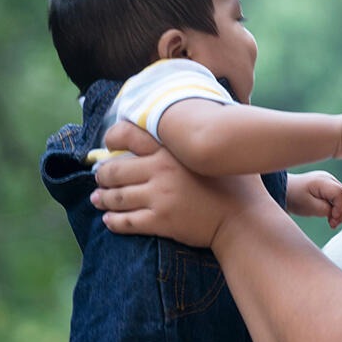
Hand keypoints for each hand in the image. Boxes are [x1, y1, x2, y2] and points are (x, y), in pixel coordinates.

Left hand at [92, 121, 270, 247]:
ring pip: (117, 196)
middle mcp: (160, 170)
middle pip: (115, 169)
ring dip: (103, 198)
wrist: (243, 220)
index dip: (112, 139)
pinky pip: (127, 221)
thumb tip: (210, 119)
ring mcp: (159, 196)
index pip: (128, 135)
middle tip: (99, 177)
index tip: (108, 145)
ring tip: (97, 198)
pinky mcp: (160, 221)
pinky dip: (113, 222)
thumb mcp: (221, 152)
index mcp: (171, 150)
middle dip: (102, 174)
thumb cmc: (238, 185)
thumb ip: (207, 137)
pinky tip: (109, 221)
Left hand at [286, 170, 341, 227]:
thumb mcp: (309, 207)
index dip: (340, 208)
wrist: (285, 190)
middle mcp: (328, 178)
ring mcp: (329, 180)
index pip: (340, 193)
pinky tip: (331, 217)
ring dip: (341, 211)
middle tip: (332, 224)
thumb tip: (337, 212)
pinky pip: (339, 197)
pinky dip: (337, 208)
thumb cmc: (294, 198)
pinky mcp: (328, 186)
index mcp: (321, 181)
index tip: (331, 219)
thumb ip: (325, 209)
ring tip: (332, 222)